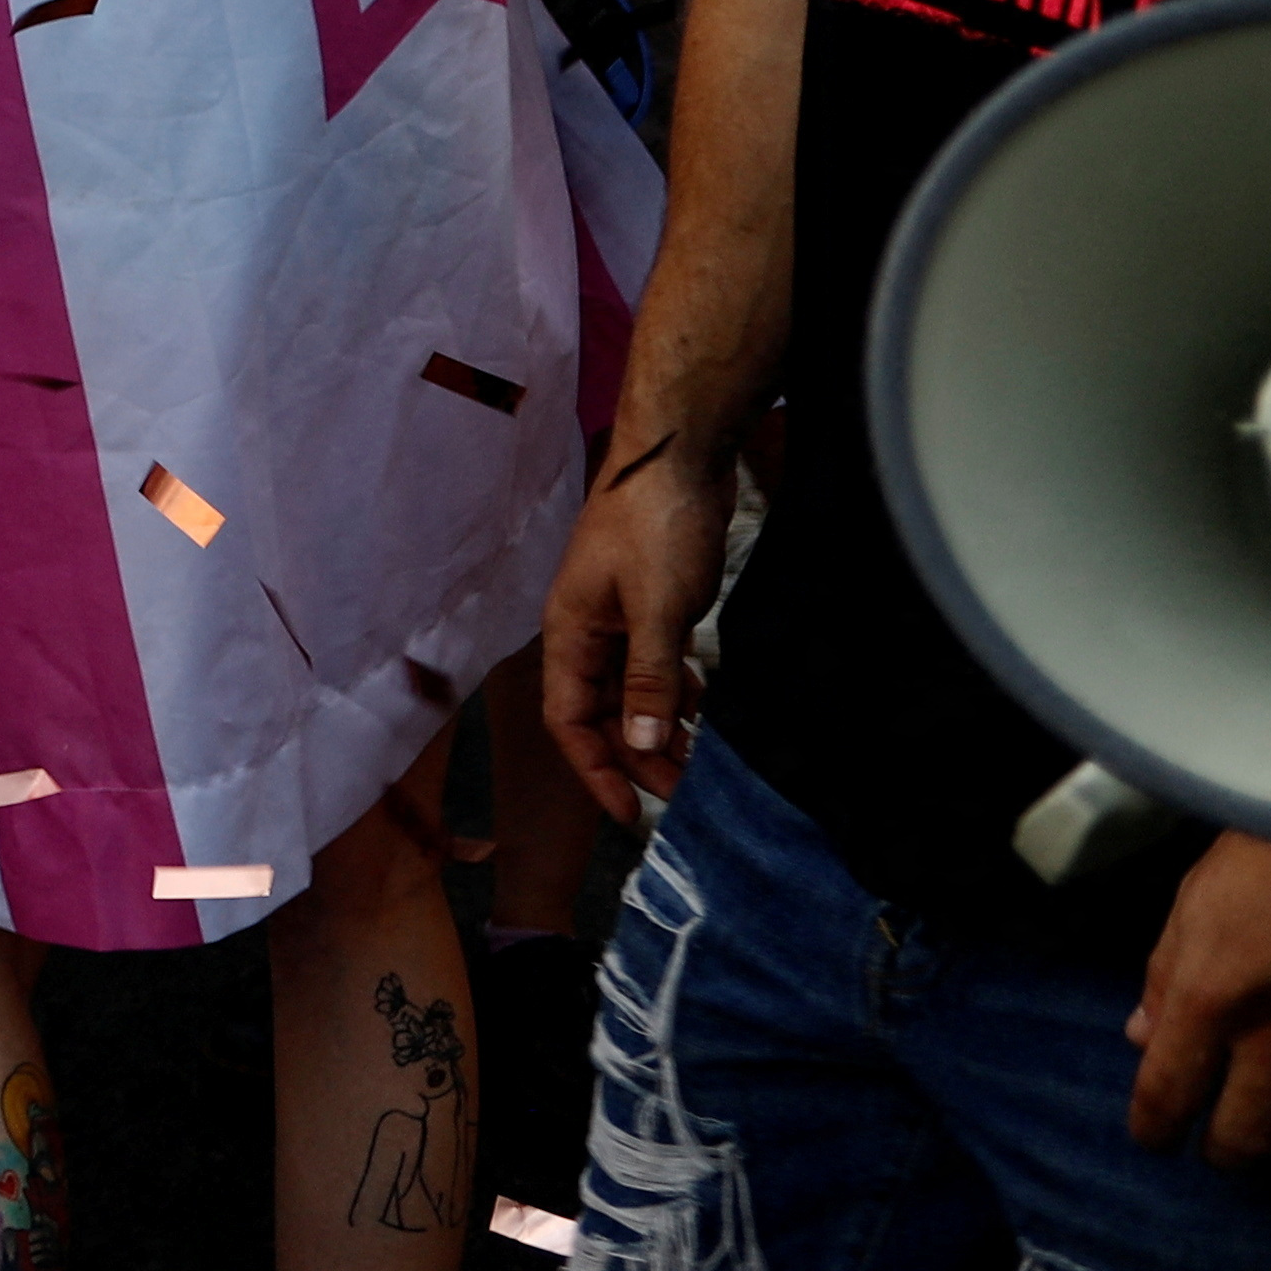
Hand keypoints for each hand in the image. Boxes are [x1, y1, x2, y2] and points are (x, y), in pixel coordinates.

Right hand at [538, 439, 735, 824]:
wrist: (678, 455)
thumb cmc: (655, 523)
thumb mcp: (655, 607)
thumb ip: (649, 677)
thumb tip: (644, 744)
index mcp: (569, 632)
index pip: (568, 719)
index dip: (594, 769)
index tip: (629, 814)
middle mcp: (586, 631)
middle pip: (600, 713)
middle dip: (635, 757)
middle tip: (682, 796)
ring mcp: (617, 617)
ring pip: (629, 691)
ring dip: (657, 729)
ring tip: (698, 764)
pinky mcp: (648, 603)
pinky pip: (653, 665)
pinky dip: (674, 693)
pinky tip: (702, 710)